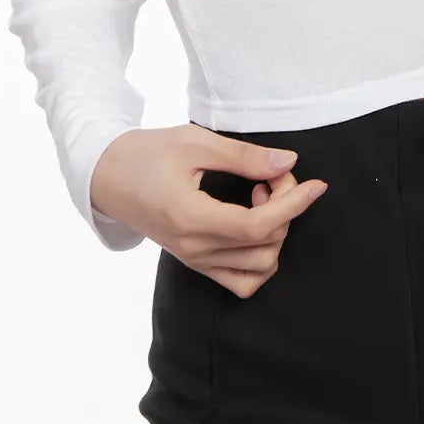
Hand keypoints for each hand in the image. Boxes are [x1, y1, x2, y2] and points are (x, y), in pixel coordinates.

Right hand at [89, 124, 328, 295]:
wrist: (106, 176)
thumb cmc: (146, 153)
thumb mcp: (194, 142)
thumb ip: (243, 157)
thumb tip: (289, 164)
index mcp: (191, 218)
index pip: (258, 226)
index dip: (295, 205)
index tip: (317, 184)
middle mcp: (194, 248)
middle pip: (265, 247)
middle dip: (285, 210)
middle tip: (272, 175)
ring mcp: (194, 260)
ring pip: (259, 270)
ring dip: (274, 234)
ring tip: (260, 198)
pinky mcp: (195, 262)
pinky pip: (241, 280)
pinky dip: (260, 258)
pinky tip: (253, 223)